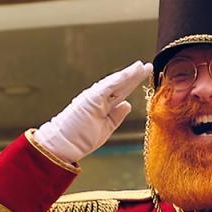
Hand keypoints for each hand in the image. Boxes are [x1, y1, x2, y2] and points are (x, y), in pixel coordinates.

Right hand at [34, 61, 151, 163]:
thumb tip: (128, 104)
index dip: (133, 84)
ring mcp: (94, 97)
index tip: (144, 75)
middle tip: (148, 66)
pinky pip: (107, 87)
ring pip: (115, 83)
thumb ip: (117, 116)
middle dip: (134, 76)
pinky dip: (118, 80)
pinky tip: (129, 74)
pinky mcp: (91, 98)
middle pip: (121, 85)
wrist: (63, 145)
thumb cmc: (81, 138)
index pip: (121, 92)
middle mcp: (99, 98)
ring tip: (141, 67)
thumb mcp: (106, 128)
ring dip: (128, 75)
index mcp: (102, 105)